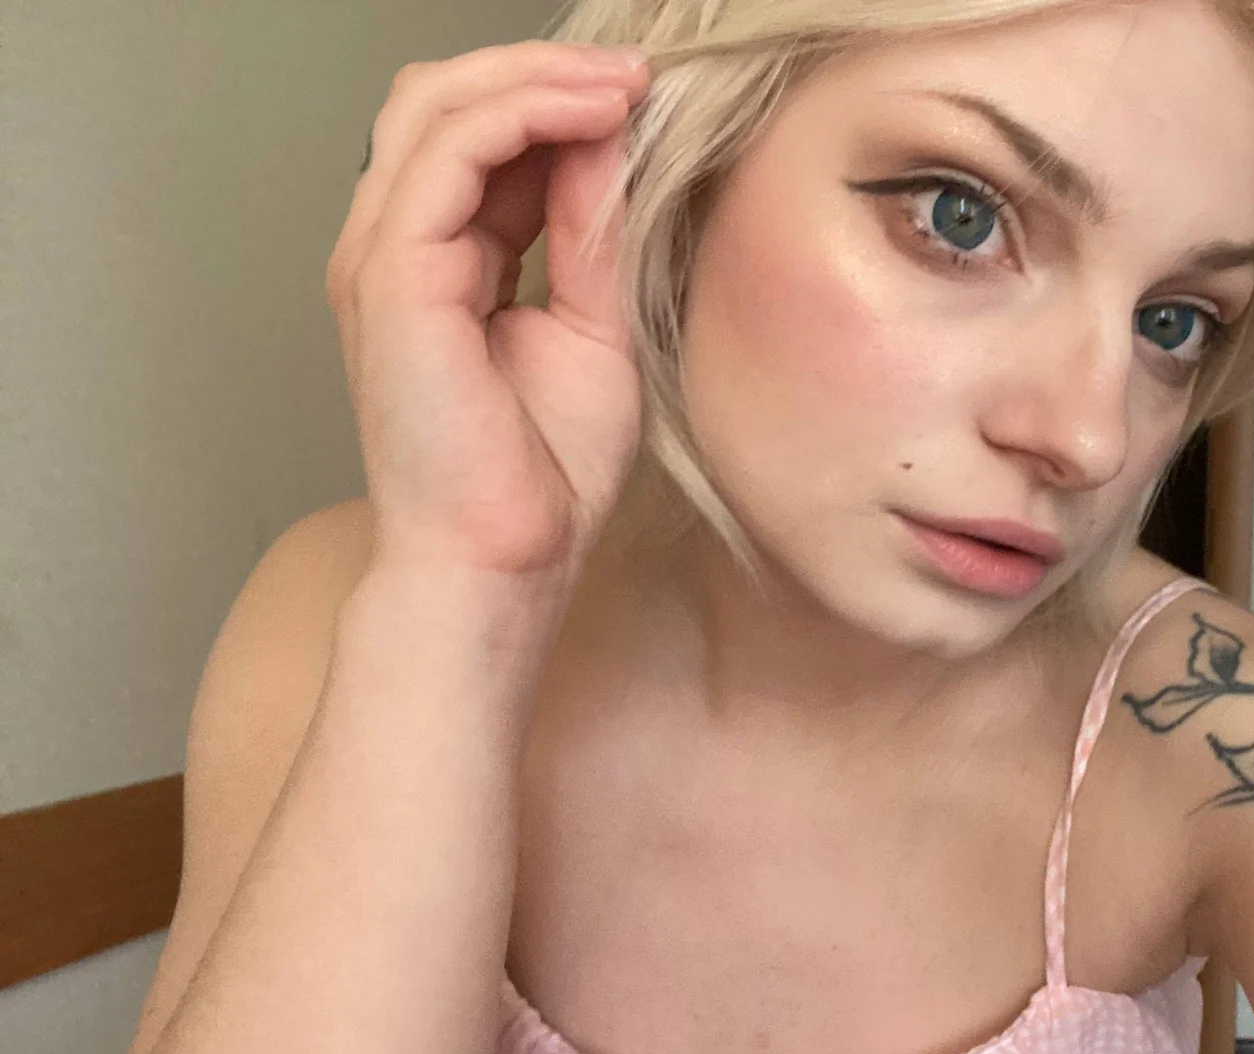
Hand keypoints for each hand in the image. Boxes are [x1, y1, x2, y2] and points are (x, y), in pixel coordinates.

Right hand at [327, 41, 652, 581]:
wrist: (506, 560)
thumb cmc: (543, 477)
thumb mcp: (594, 331)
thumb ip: (592, 236)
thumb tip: (611, 142)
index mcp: (443, 261)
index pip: (480, 138)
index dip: (558, 101)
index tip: (644, 98)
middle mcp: (400, 248)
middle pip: (445, 100)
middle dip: (542, 69)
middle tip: (634, 73)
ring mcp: (385, 256)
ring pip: (438, 105)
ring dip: (537, 77)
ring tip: (623, 84)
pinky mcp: (392, 274)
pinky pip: (448, 152)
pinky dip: (522, 114)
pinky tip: (592, 114)